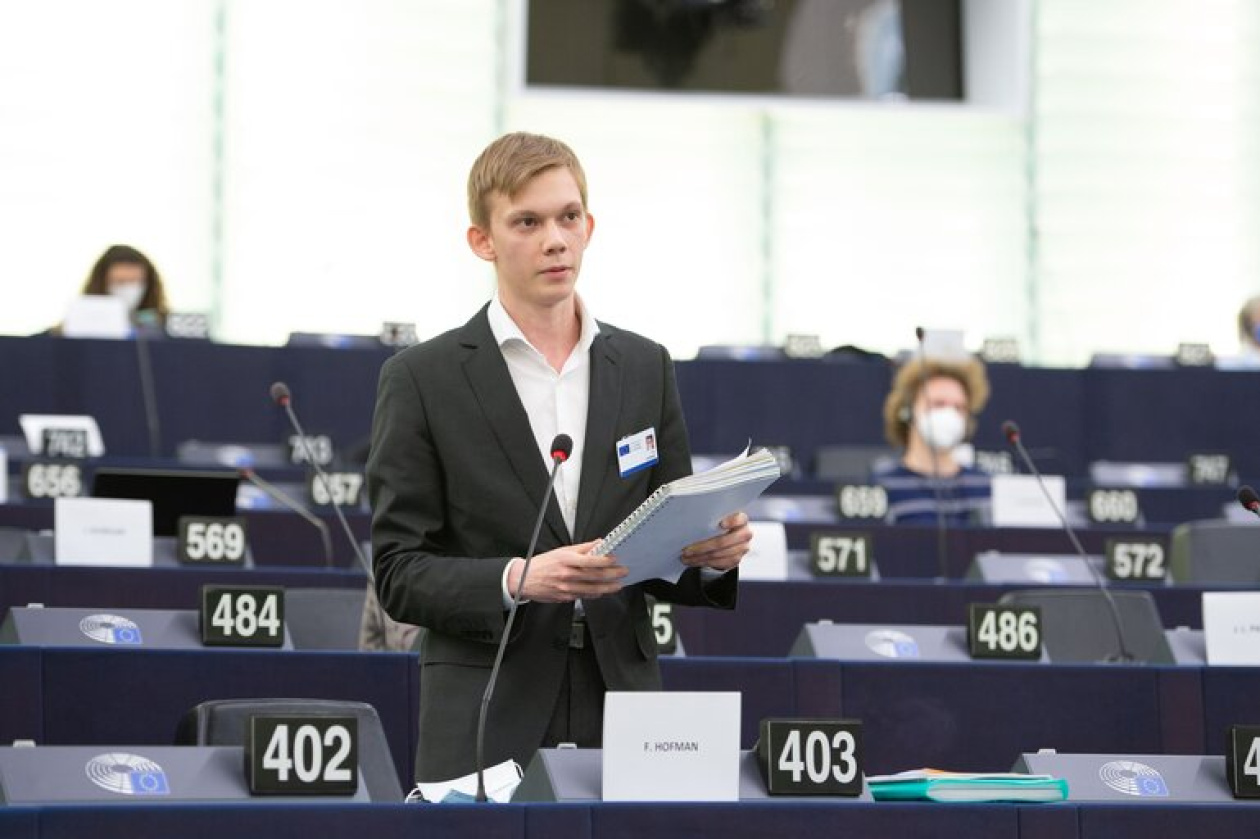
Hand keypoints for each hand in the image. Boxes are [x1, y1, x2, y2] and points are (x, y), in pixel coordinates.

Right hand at [507, 540, 627, 602]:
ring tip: (618, 585)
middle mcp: (567, 575)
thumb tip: (599, 542)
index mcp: (566, 560)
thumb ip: (582, 548)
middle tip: (623, 572)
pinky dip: (595, 594)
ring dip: (608, 588)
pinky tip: (603, 592)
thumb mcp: (562, 551)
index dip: (605, 561)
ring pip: (592, 589)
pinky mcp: (565, 598)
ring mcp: (566, 588)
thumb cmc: (543, 564)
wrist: (524, 580)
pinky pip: (584, 596)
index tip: (616, 559)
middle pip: (594, 576)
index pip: (591, 561)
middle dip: (612, 574)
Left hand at [680, 511, 751, 571]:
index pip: (739, 519)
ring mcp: (742, 548)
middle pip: (723, 542)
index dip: (731, 522)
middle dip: (702, 547)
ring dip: (700, 558)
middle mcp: (744, 534)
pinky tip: (693, 561)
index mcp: (741, 519)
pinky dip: (704, 563)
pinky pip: (719, 563)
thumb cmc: (719, 523)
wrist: (728, 536)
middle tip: (686, 550)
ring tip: (686, 557)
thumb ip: (711, 518)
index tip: (720, 524)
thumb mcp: (717, 517)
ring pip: (719, 555)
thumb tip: (691, 521)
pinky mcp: (736, 560)